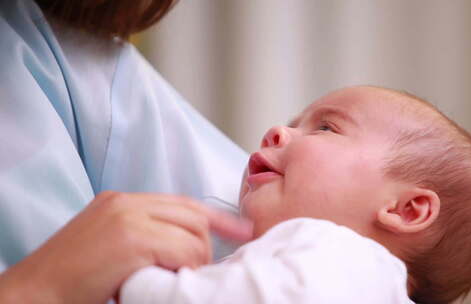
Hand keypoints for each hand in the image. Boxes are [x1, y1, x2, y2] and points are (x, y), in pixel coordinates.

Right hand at [0, 191, 252, 303]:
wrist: (34, 294)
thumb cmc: (73, 278)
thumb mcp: (110, 244)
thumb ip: (144, 235)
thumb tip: (184, 246)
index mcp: (122, 201)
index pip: (183, 203)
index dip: (218, 217)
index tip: (242, 230)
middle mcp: (127, 203)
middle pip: (192, 215)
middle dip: (206, 243)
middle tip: (199, 269)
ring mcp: (128, 218)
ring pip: (193, 233)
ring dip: (196, 260)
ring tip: (178, 280)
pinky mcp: (131, 240)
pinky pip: (182, 250)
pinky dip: (186, 268)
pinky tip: (170, 283)